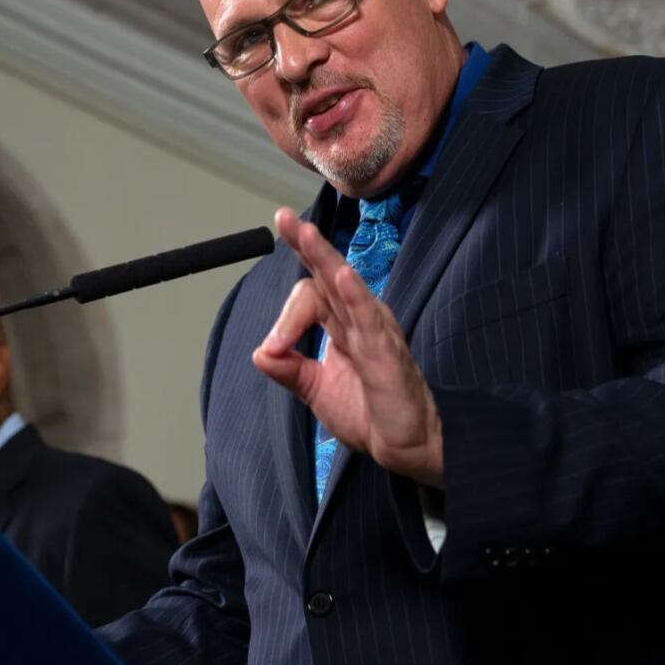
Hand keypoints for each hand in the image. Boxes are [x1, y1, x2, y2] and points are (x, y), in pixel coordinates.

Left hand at [253, 207, 443, 486]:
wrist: (406, 447)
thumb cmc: (369, 414)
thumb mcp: (315, 390)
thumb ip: (288, 368)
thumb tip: (258, 352)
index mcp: (341, 324)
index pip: (312, 292)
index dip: (286, 314)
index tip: (272, 347)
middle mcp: (358, 318)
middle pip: (328, 273)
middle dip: (305, 245)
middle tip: (283, 218)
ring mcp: (375, 331)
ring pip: (346, 286)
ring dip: (325, 259)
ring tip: (306, 234)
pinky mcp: (387, 351)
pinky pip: (369, 318)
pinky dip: (356, 295)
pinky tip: (344, 276)